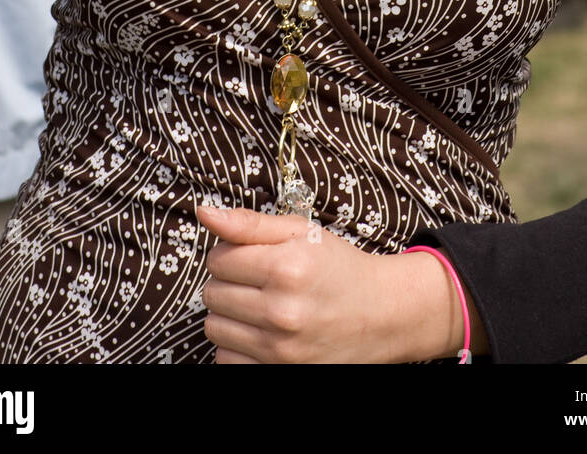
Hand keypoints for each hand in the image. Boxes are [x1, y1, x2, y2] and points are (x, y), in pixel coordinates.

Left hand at [196, 203, 466, 363]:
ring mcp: (281, 351)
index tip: (252, 257)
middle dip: (229, 283)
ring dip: (230, 316)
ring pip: (214, 329)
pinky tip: (262, 333)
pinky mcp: (280, 375)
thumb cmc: (339, 269)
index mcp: (287, 268)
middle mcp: (282, 312)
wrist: (382, 315)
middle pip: (212, 294)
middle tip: (258, 281)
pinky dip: (237, 347)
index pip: (218, 259)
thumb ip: (250, 223)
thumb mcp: (301, 233)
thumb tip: (204, 211)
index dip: (231, 254)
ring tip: (259, 306)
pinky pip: (226, 362)